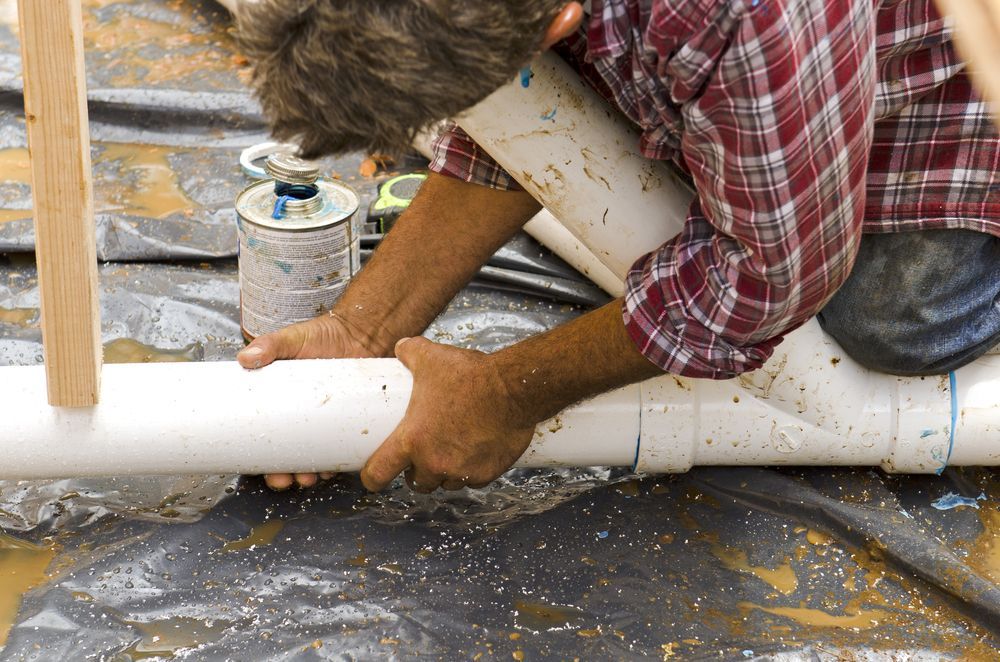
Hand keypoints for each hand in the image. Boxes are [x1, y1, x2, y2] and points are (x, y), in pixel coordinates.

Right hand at [238, 312, 375, 489]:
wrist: (359, 334)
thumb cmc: (322, 336)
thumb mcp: (291, 339)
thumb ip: (270, 345)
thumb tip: (246, 358)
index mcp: (278, 404)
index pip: (263, 439)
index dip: (259, 461)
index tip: (260, 471)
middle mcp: (300, 418)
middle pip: (287, 457)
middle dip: (285, 476)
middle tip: (286, 479)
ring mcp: (325, 423)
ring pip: (313, 460)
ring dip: (309, 475)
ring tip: (310, 477)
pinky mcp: (348, 422)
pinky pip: (342, 451)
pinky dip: (337, 464)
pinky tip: (334, 469)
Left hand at [361, 337, 535, 492]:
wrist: (512, 390)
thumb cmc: (470, 376)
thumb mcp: (431, 358)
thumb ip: (410, 352)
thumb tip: (401, 348)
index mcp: (412, 440)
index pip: (379, 471)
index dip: (371, 477)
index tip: (371, 478)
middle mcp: (434, 462)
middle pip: (416, 483)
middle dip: (417, 472)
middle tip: (421, 458)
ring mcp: (461, 471)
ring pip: (446, 483)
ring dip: (444, 473)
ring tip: (449, 454)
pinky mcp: (486, 474)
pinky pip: (472, 481)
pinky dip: (471, 471)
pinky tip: (475, 454)